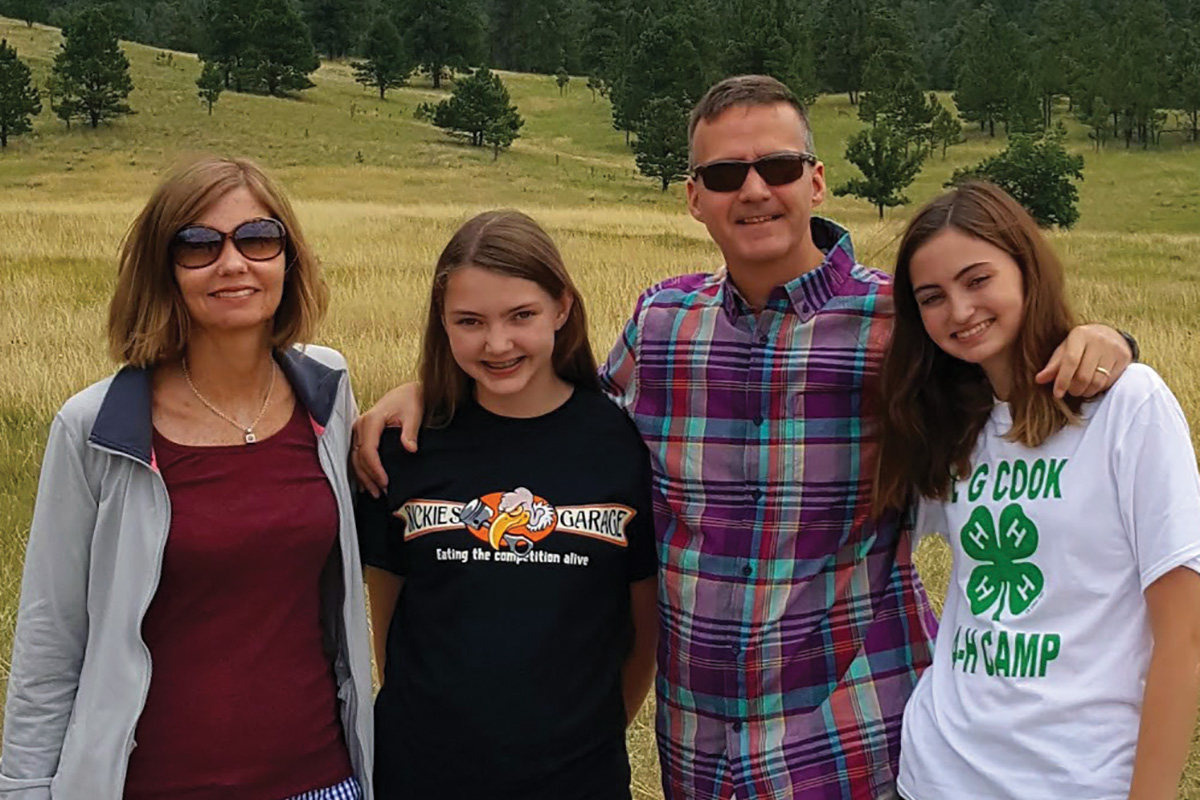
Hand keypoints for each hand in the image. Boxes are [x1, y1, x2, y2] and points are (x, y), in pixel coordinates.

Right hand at [350, 382, 423, 496]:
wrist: (406, 393)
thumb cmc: (410, 400)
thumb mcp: (414, 414)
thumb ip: (410, 432)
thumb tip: (410, 448)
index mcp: (371, 420)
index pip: (368, 450)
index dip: (375, 469)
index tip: (385, 482)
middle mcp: (360, 425)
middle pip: (358, 457)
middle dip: (368, 477)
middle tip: (381, 492)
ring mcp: (358, 430)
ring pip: (354, 458)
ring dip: (363, 477)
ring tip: (375, 492)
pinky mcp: (360, 434)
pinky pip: (356, 455)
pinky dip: (360, 470)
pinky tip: (366, 484)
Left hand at [1035, 323, 1133, 398]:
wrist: (1110, 335)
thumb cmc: (1081, 345)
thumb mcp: (1065, 350)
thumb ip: (1053, 365)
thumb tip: (1039, 380)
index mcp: (1080, 334)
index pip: (1070, 361)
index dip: (1063, 380)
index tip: (1057, 394)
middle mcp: (1099, 339)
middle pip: (1084, 375)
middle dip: (1074, 388)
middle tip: (1070, 391)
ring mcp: (1114, 348)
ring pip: (1097, 381)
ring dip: (1086, 391)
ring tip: (1080, 389)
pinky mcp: (1124, 357)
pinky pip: (1109, 382)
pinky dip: (1098, 388)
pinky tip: (1093, 384)